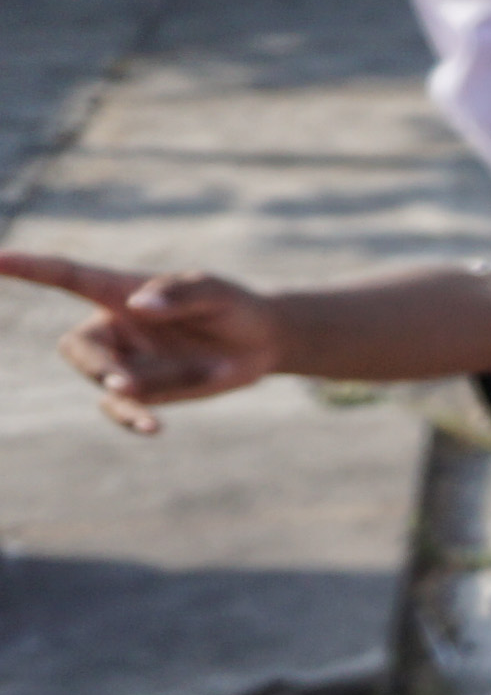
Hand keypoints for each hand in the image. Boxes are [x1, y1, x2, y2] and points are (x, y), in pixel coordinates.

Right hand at [1, 253, 284, 432]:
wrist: (260, 342)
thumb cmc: (231, 305)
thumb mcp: (215, 292)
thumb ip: (180, 292)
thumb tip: (139, 306)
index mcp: (119, 290)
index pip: (64, 275)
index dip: (27, 267)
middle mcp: (113, 326)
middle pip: (77, 348)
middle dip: (96, 365)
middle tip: (123, 381)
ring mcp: (124, 361)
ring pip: (111, 382)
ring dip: (148, 387)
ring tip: (189, 388)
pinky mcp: (142, 390)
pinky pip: (120, 407)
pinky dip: (132, 417)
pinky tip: (153, 427)